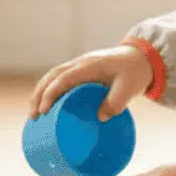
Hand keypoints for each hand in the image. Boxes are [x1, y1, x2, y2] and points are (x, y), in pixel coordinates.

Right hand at [29, 44, 152, 121]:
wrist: (142, 57)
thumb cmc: (135, 72)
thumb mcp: (129, 88)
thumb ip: (116, 103)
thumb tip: (100, 118)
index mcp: (89, 65)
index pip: (63, 78)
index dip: (50, 94)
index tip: (43, 110)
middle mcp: (80, 63)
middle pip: (51, 76)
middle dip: (39, 95)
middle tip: (33, 116)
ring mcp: (79, 66)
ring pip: (52, 76)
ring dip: (40, 93)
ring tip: (35, 114)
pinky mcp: (81, 72)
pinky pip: (60, 79)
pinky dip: (49, 90)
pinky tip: (47, 105)